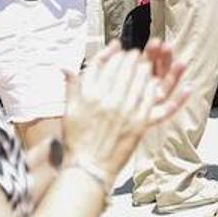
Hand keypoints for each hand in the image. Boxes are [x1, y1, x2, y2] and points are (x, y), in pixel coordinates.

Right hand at [62, 42, 189, 179]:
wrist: (89, 167)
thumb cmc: (77, 139)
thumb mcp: (69, 111)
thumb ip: (72, 86)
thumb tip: (65, 67)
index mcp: (90, 95)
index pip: (106, 64)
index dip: (115, 54)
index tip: (120, 49)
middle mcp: (108, 100)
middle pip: (124, 69)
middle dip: (131, 58)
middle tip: (135, 55)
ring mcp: (125, 110)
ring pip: (139, 79)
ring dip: (144, 69)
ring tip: (145, 65)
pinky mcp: (139, 122)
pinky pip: (149, 96)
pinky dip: (152, 86)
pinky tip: (152, 82)